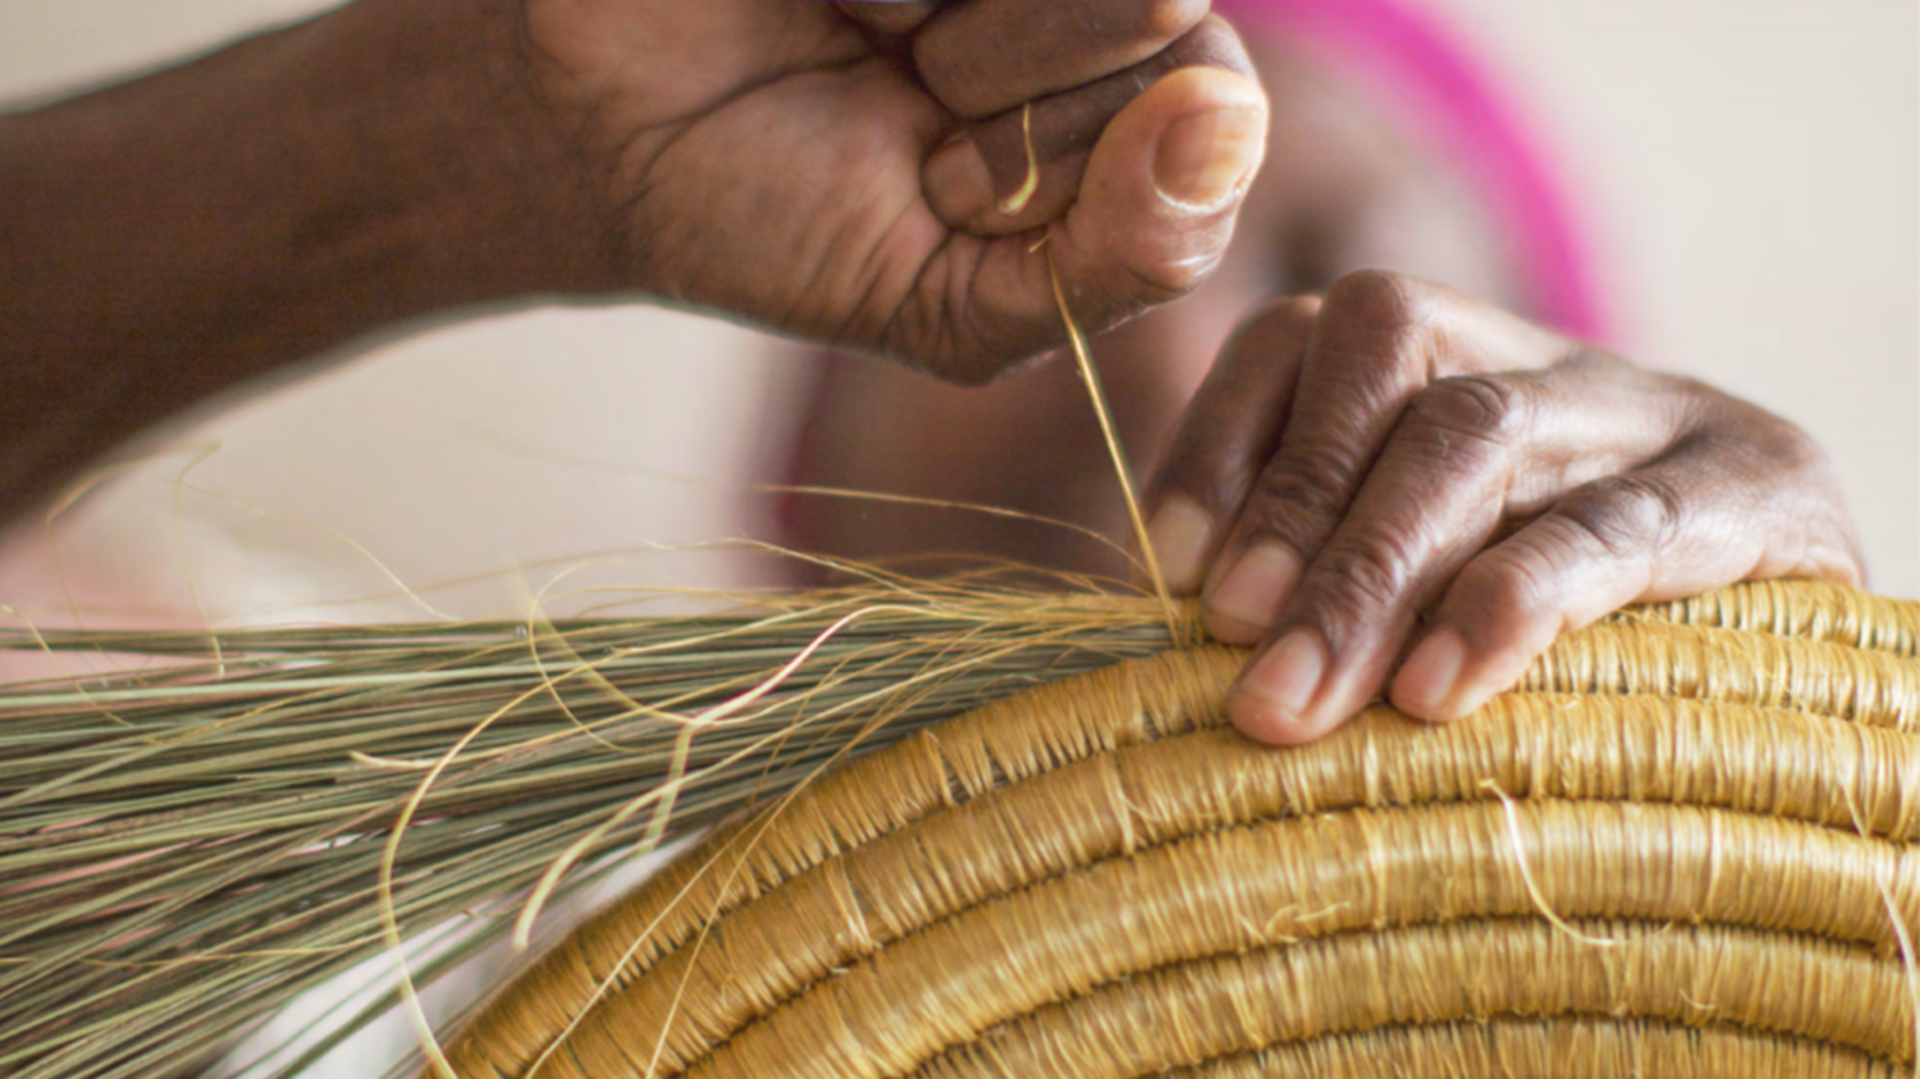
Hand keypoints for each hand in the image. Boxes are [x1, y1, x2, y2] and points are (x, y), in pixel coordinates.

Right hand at [505, 0, 1267, 379]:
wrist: (609, 148)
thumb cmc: (790, 224)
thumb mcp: (959, 306)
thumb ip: (1121, 260)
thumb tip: (1224, 125)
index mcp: (1119, 85)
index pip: (1208, 89)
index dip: (1086, 157)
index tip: (962, 193)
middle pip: (1153, 5)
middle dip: (1010, 99)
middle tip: (907, 116)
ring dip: (943, 31)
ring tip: (866, 52)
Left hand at [1143, 270, 1863, 742]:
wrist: (1804, 663)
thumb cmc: (1571, 646)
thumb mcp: (1430, 598)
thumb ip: (1313, 595)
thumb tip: (1172, 645)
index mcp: (1449, 364)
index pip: (1301, 337)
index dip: (1219, 443)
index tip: (1166, 571)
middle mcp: (1541, 360)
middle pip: (1385, 359)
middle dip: (1291, 520)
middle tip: (1238, 673)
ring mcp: (1654, 410)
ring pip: (1479, 427)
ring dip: (1371, 569)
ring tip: (1301, 701)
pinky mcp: (1767, 488)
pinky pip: (1619, 522)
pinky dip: (1512, 602)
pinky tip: (1443, 691)